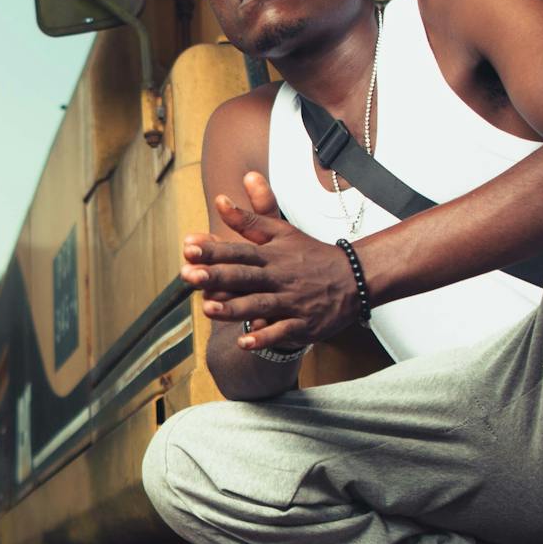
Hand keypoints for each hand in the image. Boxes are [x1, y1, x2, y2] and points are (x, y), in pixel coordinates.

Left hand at [181, 174, 360, 349]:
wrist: (355, 278)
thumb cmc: (311, 255)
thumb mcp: (281, 232)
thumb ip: (248, 219)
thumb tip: (220, 200)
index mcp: (272, 254)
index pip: (239, 251)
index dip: (213, 250)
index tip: (187, 247)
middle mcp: (280, 276)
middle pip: (245, 276)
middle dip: (216, 277)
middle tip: (188, 275)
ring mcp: (292, 301)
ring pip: (260, 304)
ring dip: (235, 308)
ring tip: (208, 309)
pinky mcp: (304, 323)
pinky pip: (283, 331)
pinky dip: (265, 337)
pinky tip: (244, 343)